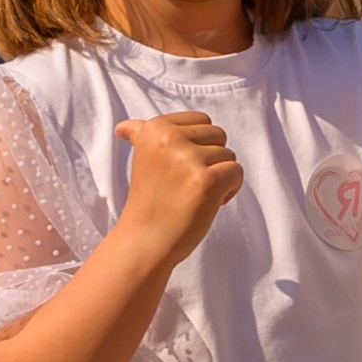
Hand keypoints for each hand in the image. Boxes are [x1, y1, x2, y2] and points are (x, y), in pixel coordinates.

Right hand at [115, 110, 244, 265]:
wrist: (144, 240)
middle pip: (218, 135)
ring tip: (197, 194)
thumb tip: (125, 126)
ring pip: (228, 154)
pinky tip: (212, 202)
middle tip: (190, 183)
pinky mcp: (206, 181)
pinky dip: (230, 188)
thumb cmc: (148, 201)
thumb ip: (140, 138)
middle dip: (212, 159)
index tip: (182, 167)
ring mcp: (189, 159)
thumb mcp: (141, 161)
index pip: (201, 120)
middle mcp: (170, 138)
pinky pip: (236, 171)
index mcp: (154, 128)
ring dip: (220, 176)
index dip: (199, 145)